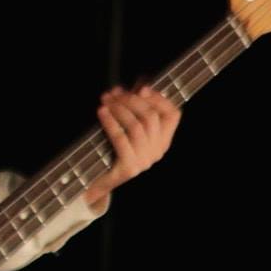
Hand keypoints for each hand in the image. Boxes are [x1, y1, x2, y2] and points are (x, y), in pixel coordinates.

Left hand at [84, 85, 180, 209]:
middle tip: (113, 93)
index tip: (142, 88)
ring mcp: (144, 161)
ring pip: (137, 126)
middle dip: (131, 100)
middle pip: (151, 117)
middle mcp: (158, 151)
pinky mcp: (129, 168)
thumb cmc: (110, 150)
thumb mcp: (126, 130)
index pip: (173, 115)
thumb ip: (132, 112)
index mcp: (163, 141)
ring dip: (120, 109)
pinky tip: (101, 112)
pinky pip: (120, 138)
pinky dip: (110, 121)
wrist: (97, 182)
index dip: (159, 99)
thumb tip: (128, 87)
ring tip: (106, 100)